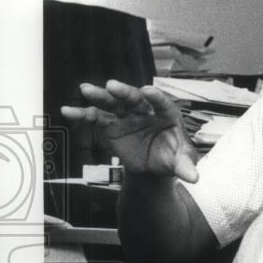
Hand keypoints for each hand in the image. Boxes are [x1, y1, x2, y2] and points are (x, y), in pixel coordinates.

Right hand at [60, 79, 198, 182]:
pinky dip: (82, 114)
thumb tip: (194, 177)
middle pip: (134, 98)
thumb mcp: (180, 163)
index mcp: (166, 115)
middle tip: (112, 85)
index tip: (149, 91)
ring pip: (113, 103)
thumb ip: (185, 166)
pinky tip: (68, 111)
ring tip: (86, 90)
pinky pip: (96, 117)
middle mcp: (145, 111)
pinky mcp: (112, 124)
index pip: (162, 104)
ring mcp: (127, 115)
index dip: (156, 98)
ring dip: (100, 96)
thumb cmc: (171, 159)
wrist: (153, 167)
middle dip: (124, 92)